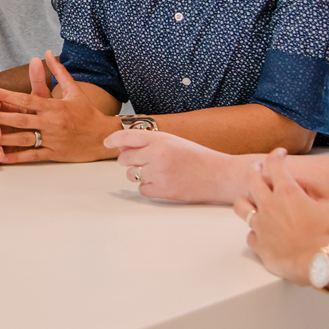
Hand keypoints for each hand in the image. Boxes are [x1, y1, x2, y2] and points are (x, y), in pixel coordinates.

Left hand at [0, 52, 116, 164]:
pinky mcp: (54, 154)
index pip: (27, 100)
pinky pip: (32, 156)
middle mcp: (52, 123)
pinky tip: (0, 157)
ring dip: (4, 139)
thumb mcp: (74, 90)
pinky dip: (16, 157)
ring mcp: (53, 140)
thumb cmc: (87, 112)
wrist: (105, 136)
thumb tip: (46, 53)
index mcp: (55, 107)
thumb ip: (58, 72)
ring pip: (25, 139)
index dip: (7, 96)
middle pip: (22, 120)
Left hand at [104, 128, 239, 202]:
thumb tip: (123, 147)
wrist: (221, 175)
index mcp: (161, 139)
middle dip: (129, 161)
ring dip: (138, 175)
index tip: (107, 143)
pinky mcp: (163, 191)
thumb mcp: (174, 142)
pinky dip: (148, 188)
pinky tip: (163, 183)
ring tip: (158, 173)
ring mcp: (159, 174)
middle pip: (125, 158)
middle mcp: (157, 155)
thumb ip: (150, 143)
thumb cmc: (199, 158)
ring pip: (131, 175)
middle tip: (143, 162)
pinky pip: (142, 190)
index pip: (127, 137)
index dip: (113, 140)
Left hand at [235, 149, 328, 284]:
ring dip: (245, 200)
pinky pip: (249, 234)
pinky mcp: (258, 243)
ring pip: (241, 205)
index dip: (277, 154)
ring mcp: (261, 224)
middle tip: (257, 167)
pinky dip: (255, 232)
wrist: (320, 263)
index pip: (275, 163)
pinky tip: (260, 233)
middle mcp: (269, 205)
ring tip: (249, 199)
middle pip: (251, 178)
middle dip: (254, 169)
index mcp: (287, 192)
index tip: (280, 153)